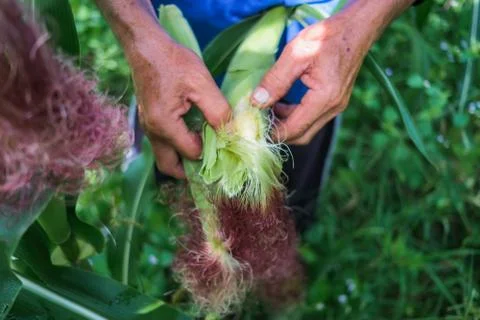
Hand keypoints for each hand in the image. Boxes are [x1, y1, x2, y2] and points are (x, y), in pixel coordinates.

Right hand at [128, 32, 230, 178]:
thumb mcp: (201, 83)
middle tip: (212, 162)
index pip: (191, 154)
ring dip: (184, 158)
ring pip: (165, 156)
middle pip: (169, 168)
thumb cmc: (173, 61)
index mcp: (164, 125)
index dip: (211, 151)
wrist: (146, 46)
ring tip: (207, 148)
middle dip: (190, 171)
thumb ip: (218, 110)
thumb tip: (232, 132)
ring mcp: (148, 127)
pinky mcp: (149, 120)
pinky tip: (195, 134)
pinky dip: (178, 146)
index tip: (225, 142)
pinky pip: (163, 143)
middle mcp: (152, 131)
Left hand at [251, 0, 413, 144]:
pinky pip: (312, 118)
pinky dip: (295, 116)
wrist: (355, 28)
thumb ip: (276, 80)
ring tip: (267, 108)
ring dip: (286, 124)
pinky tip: (281, 103)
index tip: (253, 127)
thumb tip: (257, 102)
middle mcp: (333, 108)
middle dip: (279, 133)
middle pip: (302, 136)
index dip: (273, 133)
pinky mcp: (335, 102)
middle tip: (258, 120)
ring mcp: (336, 106)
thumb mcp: (296, 53)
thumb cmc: (327, 36)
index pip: (295, 129)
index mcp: (325, 98)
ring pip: (307, 129)